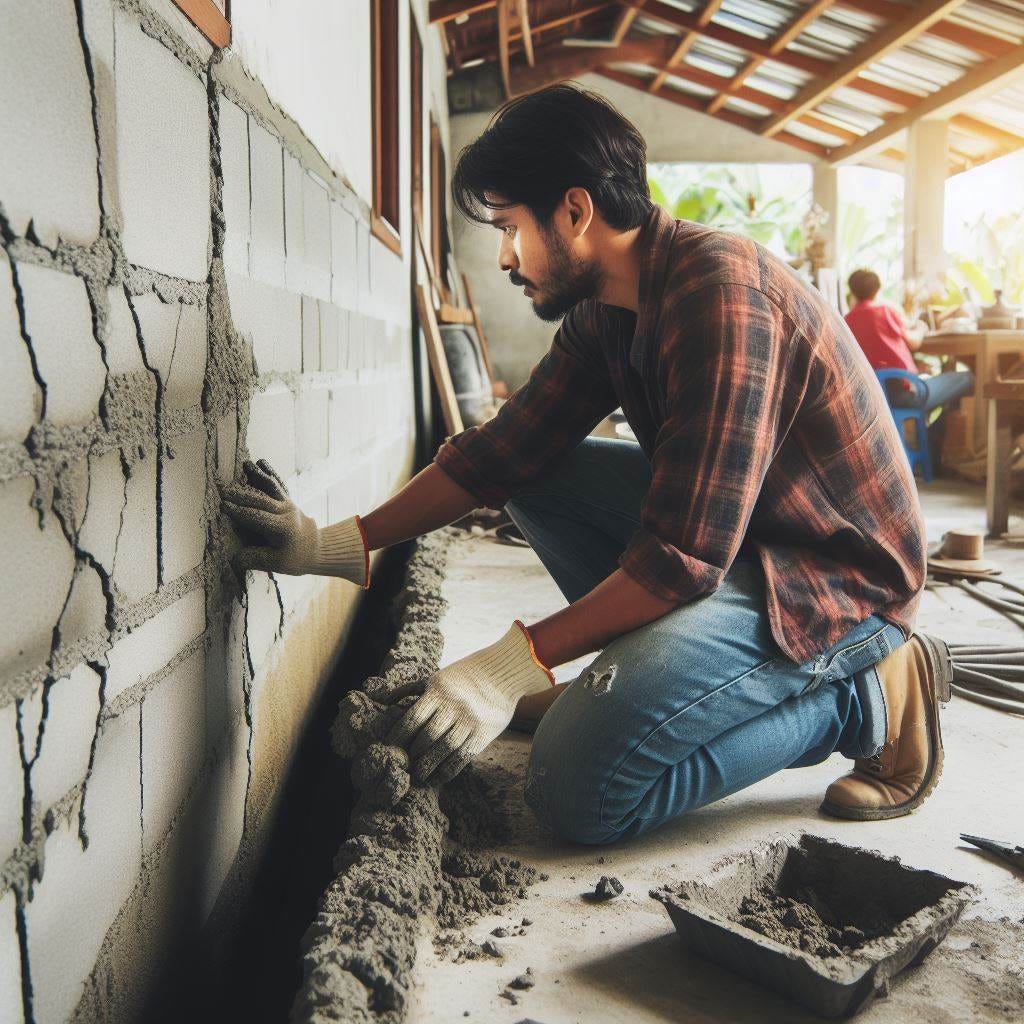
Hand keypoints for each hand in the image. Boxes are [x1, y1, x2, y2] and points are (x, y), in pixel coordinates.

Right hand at [221, 459, 367, 582]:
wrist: (316, 548)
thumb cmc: (294, 558)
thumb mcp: (274, 563)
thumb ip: (253, 559)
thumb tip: (232, 558)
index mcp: (282, 529)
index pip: (257, 518)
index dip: (239, 512)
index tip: (223, 506)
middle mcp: (286, 512)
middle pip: (261, 500)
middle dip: (241, 495)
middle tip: (223, 490)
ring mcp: (288, 503)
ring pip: (272, 487)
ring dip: (258, 475)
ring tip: (246, 464)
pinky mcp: (287, 499)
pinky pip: (278, 484)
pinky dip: (269, 473)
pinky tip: (261, 462)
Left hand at [386, 622, 552, 783]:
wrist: (502, 672)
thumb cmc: (464, 676)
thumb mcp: (436, 677)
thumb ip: (411, 691)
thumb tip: (380, 702)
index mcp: (438, 690)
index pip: (413, 718)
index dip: (399, 736)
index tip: (389, 747)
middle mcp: (453, 705)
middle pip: (427, 736)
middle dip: (412, 754)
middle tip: (402, 765)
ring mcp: (470, 720)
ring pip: (443, 749)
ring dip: (427, 766)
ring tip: (418, 775)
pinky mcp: (484, 733)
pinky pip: (463, 756)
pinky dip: (448, 770)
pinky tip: (438, 776)